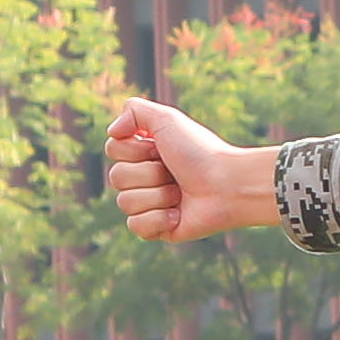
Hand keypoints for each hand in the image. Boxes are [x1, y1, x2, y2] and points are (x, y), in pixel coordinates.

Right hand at [105, 97, 279, 245]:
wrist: (228, 185)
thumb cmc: (200, 151)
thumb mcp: (167, 119)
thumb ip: (133, 111)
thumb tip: (112, 132)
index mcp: (144, 152)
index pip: (113, 149)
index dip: (135, 150)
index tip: (160, 148)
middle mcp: (144, 176)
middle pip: (116, 177)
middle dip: (149, 174)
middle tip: (174, 172)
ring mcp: (149, 203)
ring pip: (125, 202)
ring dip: (157, 195)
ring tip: (181, 193)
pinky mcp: (156, 228)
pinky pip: (135, 226)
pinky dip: (158, 219)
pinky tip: (178, 213)